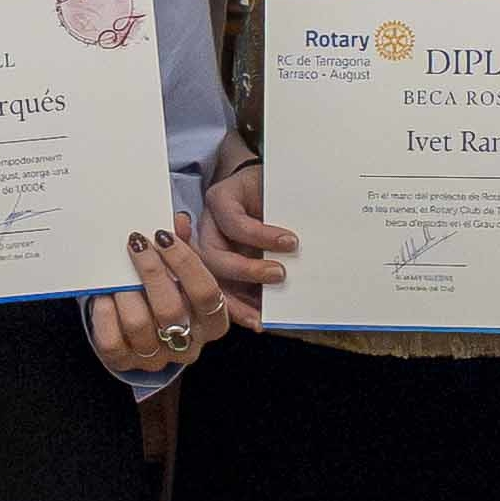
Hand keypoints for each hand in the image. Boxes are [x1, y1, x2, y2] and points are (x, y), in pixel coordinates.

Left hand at [89, 215, 236, 377]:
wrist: (142, 330)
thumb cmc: (169, 293)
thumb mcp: (182, 272)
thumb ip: (183, 248)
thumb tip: (178, 221)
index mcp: (213, 323)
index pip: (206, 294)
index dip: (185, 263)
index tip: (163, 236)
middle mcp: (188, 345)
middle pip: (171, 309)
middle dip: (151, 271)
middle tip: (136, 243)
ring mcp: (156, 357)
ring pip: (139, 325)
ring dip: (126, 290)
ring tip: (117, 268)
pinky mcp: (124, 362)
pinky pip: (111, 341)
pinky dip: (105, 313)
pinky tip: (104, 294)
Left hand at [195, 163, 293, 332]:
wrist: (290, 176)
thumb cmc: (289, 219)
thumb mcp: (282, 256)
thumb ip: (275, 282)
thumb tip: (285, 318)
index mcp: (220, 264)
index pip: (218, 294)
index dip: (236, 311)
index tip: (260, 324)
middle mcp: (209, 244)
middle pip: (209, 278)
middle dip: (238, 295)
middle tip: (272, 298)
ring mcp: (210, 221)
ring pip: (213, 255)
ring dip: (247, 269)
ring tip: (280, 271)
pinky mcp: (219, 197)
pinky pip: (231, 222)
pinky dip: (259, 236)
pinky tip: (285, 241)